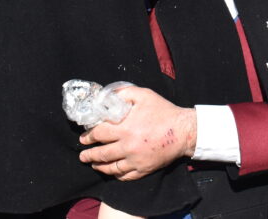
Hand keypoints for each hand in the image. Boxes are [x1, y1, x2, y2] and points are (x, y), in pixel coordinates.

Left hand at [79, 86, 195, 180]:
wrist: (184, 130)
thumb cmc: (164, 111)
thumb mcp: (144, 95)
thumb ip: (124, 92)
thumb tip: (107, 95)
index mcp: (125, 128)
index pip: (99, 134)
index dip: (88, 136)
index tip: (84, 137)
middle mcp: (128, 146)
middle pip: (101, 153)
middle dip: (89, 154)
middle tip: (83, 154)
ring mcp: (135, 160)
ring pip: (111, 168)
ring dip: (98, 166)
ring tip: (93, 164)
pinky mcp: (144, 169)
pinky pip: (125, 176)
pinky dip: (115, 174)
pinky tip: (112, 171)